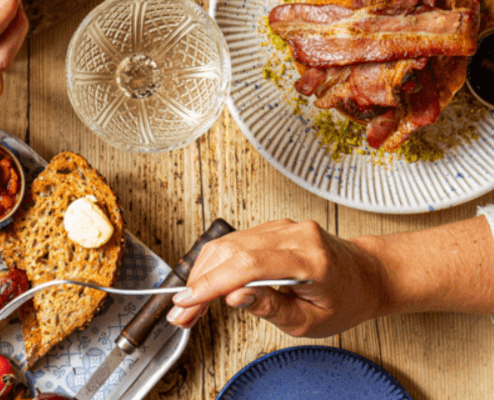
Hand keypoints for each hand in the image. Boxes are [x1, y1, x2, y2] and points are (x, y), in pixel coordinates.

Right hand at [166, 220, 385, 337]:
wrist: (366, 274)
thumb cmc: (344, 300)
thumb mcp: (311, 320)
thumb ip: (271, 308)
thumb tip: (234, 297)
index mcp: (309, 259)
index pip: (248, 266)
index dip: (212, 284)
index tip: (188, 302)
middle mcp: (294, 234)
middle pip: (231, 250)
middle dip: (199, 282)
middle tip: (181, 310)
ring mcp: (282, 227)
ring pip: (228, 243)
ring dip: (202, 273)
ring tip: (189, 303)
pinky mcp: (272, 227)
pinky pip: (235, 241)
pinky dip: (215, 263)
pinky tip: (206, 284)